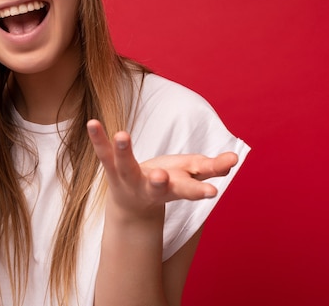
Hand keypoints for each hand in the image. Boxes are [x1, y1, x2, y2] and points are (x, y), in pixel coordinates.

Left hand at [86, 120, 237, 218]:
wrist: (133, 205)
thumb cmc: (169, 184)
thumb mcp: (191, 177)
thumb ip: (212, 167)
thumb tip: (235, 159)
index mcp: (175, 189)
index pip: (190, 190)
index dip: (201, 190)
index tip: (213, 193)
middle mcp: (151, 188)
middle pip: (156, 187)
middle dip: (159, 183)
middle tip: (161, 178)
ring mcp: (130, 179)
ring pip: (125, 167)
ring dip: (123, 152)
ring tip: (122, 135)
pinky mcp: (112, 170)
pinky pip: (104, 153)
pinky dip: (98, 138)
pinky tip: (92, 123)